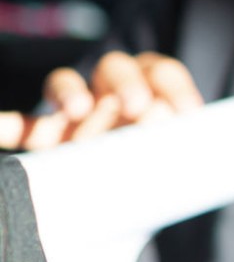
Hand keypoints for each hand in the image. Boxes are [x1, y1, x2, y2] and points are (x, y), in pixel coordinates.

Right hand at [0, 52, 203, 149]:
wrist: (125, 194)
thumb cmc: (157, 165)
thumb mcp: (170, 154)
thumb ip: (174, 145)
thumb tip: (182, 133)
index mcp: (150, 87)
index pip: (162, 72)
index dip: (176, 87)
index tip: (188, 112)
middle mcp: (110, 91)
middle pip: (115, 67)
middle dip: (126, 82)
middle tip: (136, 106)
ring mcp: (75, 110)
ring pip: (66, 81)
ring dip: (70, 90)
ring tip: (77, 109)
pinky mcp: (46, 133)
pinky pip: (21, 125)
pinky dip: (4, 124)